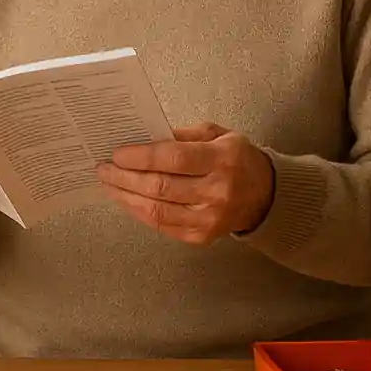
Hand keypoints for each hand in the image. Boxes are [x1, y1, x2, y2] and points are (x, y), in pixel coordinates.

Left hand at [96, 122, 274, 243]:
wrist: (266, 196)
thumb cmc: (236, 158)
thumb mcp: (216, 134)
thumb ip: (181, 136)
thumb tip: (142, 138)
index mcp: (222, 160)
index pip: (173, 159)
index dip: (141, 157)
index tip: (117, 153)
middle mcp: (217, 192)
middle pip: (160, 187)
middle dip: (125, 178)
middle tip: (104, 168)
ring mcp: (209, 219)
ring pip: (157, 211)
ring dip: (126, 197)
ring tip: (109, 184)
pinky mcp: (202, 237)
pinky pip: (162, 225)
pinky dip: (139, 212)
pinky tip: (126, 199)